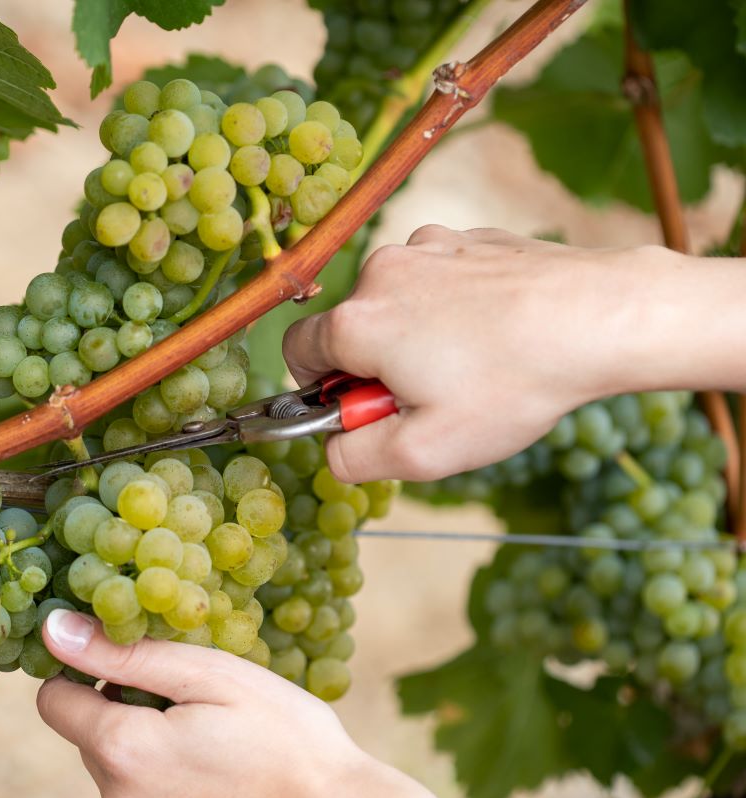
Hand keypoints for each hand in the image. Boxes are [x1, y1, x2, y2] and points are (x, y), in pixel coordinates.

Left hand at [36, 608, 434, 797]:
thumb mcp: (210, 675)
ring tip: (209, 733)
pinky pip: (139, 787)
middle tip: (192, 697)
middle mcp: (115, 796)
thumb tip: (53, 630)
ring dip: (147, 736)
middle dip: (125, 703)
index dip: (86, 668)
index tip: (135, 660)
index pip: (53, 699)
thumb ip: (125, 653)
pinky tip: (211, 763)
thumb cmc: (285, 737)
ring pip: (115, 760)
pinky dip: (163, 768)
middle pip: (86, 730)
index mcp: (122, 749)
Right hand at [282, 226, 708, 483]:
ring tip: (476, 365)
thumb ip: (354, 458)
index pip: (298, 353)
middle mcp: (382, 271)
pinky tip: (497, 332)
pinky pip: (439, 279)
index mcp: (357, 322)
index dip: (323, 390)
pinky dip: (455, 306)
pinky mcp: (469, 239)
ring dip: (418, 334)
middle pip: (352, 327)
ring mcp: (429, 247)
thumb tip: (333, 449)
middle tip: (434, 399)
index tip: (366, 409)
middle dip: (378, 366)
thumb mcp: (424, 453)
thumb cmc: (511, 386)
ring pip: (398, 302)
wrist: (600, 318)